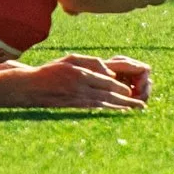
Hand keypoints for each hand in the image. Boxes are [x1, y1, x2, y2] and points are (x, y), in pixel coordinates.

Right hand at [21, 54, 148, 110]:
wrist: (32, 87)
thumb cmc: (52, 70)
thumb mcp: (71, 58)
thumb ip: (92, 62)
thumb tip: (110, 72)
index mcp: (81, 74)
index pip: (106, 81)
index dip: (120, 86)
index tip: (131, 90)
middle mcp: (81, 88)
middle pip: (109, 95)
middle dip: (127, 101)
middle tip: (141, 105)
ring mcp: (78, 100)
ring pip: (105, 105)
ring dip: (121, 109)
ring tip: (134, 112)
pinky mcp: (76, 108)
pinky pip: (96, 110)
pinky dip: (109, 113)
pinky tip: (117, 115)